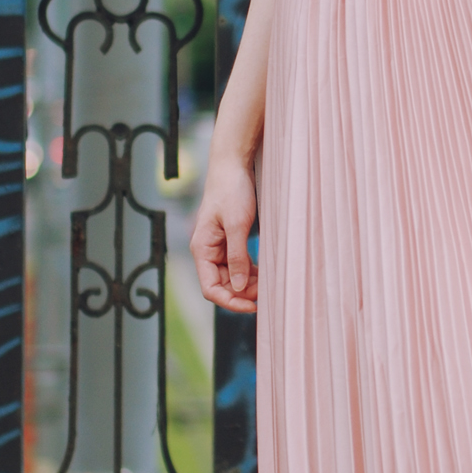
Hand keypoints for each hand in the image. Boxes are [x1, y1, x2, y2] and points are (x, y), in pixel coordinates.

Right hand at [190, 156, 259, 313]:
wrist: (232, 166)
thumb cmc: (231, 191)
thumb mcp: (237, 224)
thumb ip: (237, 257)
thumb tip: (240, 287)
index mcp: (201, 249)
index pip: (210, 288)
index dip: (230, 301)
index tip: (253, 306)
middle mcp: (207, 252)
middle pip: (222, 286)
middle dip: (243, 293)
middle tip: (268, 294)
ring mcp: (218, 248)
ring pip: (232, 278)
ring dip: (249, 285)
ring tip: (269, 284)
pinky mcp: (230, 242)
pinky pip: (239, 266)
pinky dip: (251, 273)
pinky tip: (266, 273)